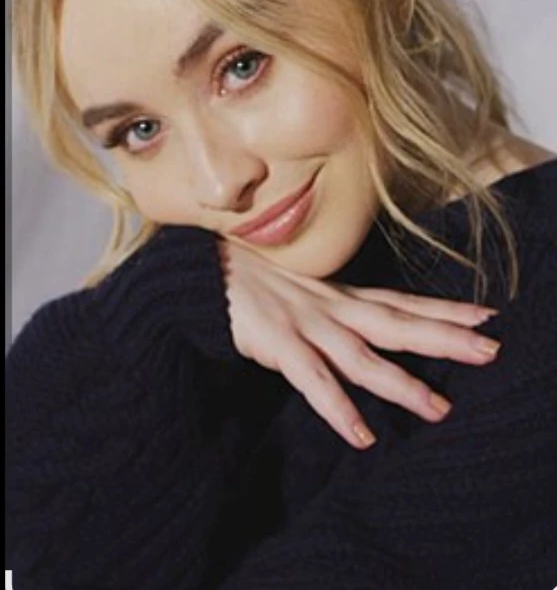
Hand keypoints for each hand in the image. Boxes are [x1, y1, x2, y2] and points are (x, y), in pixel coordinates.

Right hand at [217, 236, 500, 449]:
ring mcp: (305, 325)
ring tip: (438, 409)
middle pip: (397, 323)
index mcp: (337, 296)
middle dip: (444, 337)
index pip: (400, 302)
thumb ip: (331, 307)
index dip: (443, 309)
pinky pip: (312, 381)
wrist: (200, 272)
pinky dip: (338, 408)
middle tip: (490, 350)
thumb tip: (363, 326)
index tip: (486, 315)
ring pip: (362, 357)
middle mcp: (330, 307)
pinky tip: (361, 436)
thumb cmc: (250, 280)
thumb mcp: (300, 290)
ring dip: (401, 383)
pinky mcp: (275, 343)